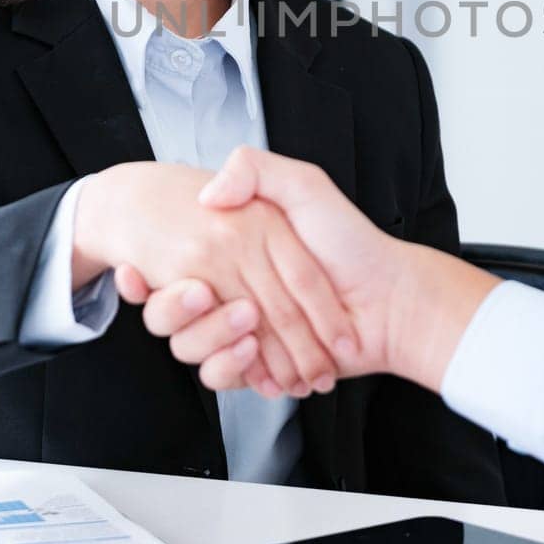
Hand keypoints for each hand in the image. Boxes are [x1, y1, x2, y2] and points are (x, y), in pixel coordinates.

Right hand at [116, 148, 500, 394]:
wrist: (391, 301)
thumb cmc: (352, 241)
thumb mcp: (304, 186)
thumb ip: (254, 170)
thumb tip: (206, 194)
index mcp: (234, 246)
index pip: (181, 262)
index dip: (164, 271)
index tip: (151, 271)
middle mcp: (233, 286)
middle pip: (178, 308)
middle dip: (182, 308)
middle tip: (205, 294)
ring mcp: (241, 328)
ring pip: (191, 345)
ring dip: (211, 338)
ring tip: (245, 323)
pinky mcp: (256, 365)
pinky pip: (221, 374)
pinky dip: (234, 369)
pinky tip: (250, 353)